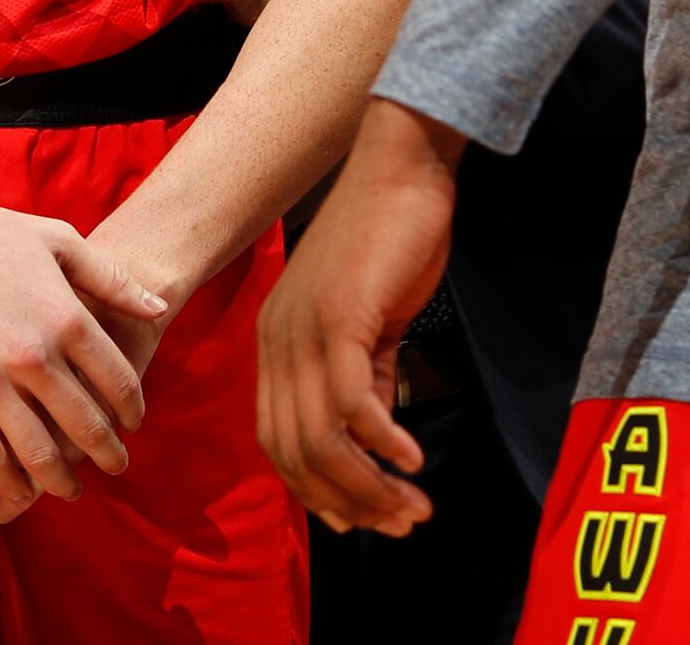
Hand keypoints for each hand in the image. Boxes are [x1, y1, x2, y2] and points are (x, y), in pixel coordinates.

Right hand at [0, 180, 168, 523]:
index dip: (133, 409)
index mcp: (66, 316)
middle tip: (115, 466)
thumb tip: (159, 307)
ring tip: (71, 489)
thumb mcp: (59, 239)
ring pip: (39, 452)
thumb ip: (111, 279)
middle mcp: (33, 355)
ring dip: (61, 480)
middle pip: (86, 424)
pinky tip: (19, 490)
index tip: (134, 423)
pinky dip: (8, 483)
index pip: (118, 380)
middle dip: (107, 453)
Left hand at [260, 99, 456, 534]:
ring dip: (368, 485)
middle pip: (295, 454)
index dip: (318, 492)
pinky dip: (381, 443)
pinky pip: (350, 404)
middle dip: (350, 503)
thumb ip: (367, 375)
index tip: (364, 522)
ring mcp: (304, 330)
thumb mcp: (369, 318)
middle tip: (402, 524)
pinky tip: (413, 458)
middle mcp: (277, 341)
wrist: (402, 166)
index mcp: (275, 343)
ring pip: (321, 439)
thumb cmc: (391, 237)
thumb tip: (379, 440)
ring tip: (413, 505)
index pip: (278, 443)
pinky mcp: (340, 318)